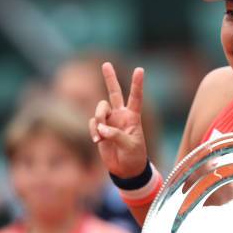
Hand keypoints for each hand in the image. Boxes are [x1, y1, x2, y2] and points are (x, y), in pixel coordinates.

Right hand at [89, 62, 147, 177]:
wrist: (126, 169)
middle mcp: (121, 115)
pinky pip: (93, 123)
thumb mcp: (130, 146)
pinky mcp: (100, 129)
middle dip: (110, 78)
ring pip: (100, 108)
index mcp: (133, 117)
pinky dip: (94, 130)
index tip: (140, 69)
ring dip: (99, 117)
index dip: (137, 83)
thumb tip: (101, 128)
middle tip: (106, 63)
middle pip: (114, 92)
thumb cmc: (134, 156)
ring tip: (101, 134)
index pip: (136, 97)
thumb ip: (116, 135)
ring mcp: (110, 121)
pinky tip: (97, 140)